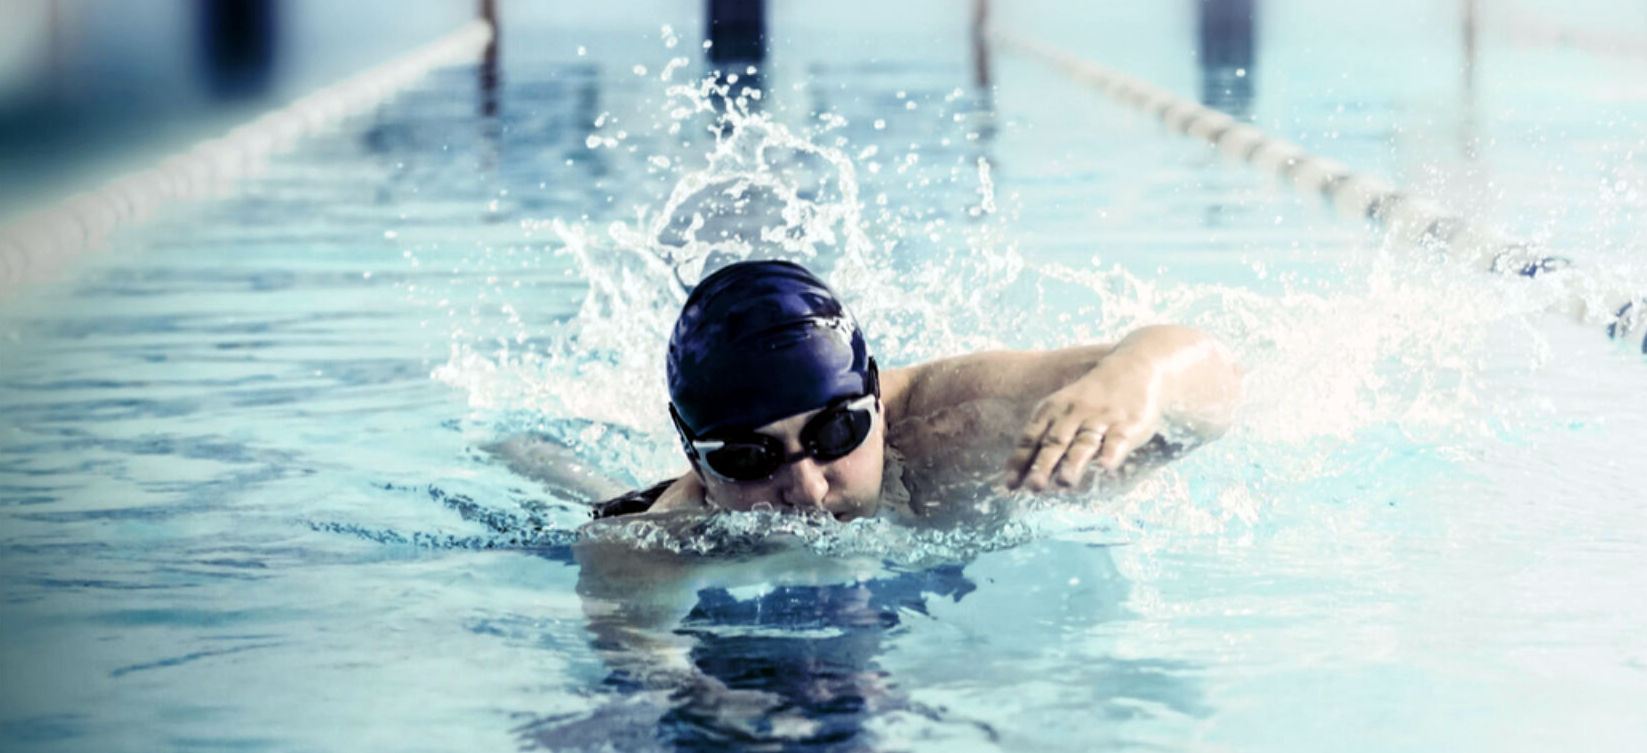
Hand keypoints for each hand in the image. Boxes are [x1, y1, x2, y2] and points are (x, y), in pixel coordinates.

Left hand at [1002, 356, 1161, 490]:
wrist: (1133, 366)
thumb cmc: (1090, 397)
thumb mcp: (1062, 409)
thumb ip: (1044, 438)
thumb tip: (1021, 475)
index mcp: (1053, 411)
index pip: (1031, 438)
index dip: (1020, 462)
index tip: (1010, 485)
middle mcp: (1073, 414)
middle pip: (1055, 442)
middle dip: (1043, 465)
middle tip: (1034, 486)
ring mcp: (1101, 419)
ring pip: (1084, 443)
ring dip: (1073, 462)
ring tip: (1064, 481)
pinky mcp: (1127, 424)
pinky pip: (1117, 440)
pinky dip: (1111, 452)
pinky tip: (1105, 466)